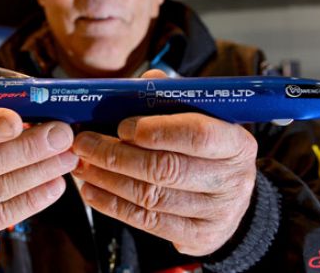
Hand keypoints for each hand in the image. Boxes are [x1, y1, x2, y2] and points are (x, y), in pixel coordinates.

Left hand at [72, 70, 257, 255]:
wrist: (228, 197)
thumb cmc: (206, 148)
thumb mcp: (201, 118)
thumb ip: (173, 98)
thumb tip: (145, 81)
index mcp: (236, 143)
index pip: (198, 134)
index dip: (156, 130)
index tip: (122, 126)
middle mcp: (232, 180)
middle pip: (166, 168)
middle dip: (116, 155)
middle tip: (85, 144)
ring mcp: (217, 213)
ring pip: (151, 197)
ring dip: (107, 180)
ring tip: (82, 165)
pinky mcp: (198, 237)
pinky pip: (147, 222)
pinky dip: (113, 205)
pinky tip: (92, 190)